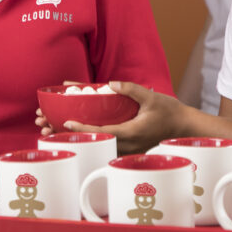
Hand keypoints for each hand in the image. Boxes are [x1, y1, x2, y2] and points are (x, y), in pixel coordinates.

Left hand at [40, 82, 188, 153]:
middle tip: (46, 125)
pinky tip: (74, 129)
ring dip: (74, 136)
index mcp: (131, 134)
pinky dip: (88, 137)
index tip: (66, 122)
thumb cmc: (171, 112)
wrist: (186, 128)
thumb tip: (111, 83)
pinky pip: (104, 143)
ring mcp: (127, 148)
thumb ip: (132, 89)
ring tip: (51, 128)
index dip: (83, 128)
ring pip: (96, 144)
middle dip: (69, 134)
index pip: (103, 132)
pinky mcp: (127, 146)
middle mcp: (126, 144)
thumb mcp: (152, 97)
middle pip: (93, 141)